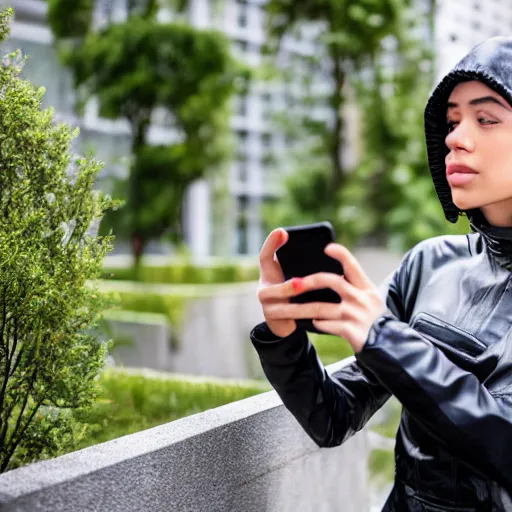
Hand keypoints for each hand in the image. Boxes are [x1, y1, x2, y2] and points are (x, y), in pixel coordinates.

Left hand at [258, 242, 385, 351]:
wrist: (388, 346)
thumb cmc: (373, 320)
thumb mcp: (370, 300)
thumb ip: (354, 289)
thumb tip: (326, 278)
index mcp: (366, 288)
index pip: (352, 265)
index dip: (340, 254)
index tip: (327, 248)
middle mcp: (362, 298)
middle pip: (331, 281)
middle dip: (309, 281)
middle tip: (293, 283)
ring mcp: (356, 315)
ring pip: (321, 308)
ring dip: (301, 309)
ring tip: (289, 308)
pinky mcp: (351, 331)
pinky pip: (326, 325)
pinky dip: (316, 323)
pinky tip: (311, 323)